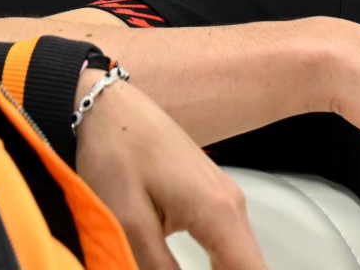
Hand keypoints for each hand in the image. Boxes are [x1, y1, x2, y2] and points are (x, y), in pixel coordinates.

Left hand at [73, 71, 266, 269]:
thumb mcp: (129, 222)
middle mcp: (231, 206)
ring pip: (240, 261)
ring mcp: (224, 200)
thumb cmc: (118, 150)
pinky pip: (227, 247)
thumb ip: (156, 269)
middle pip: (251, 269)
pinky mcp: (210, 199)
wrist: (108, 106)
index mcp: (218, 212)